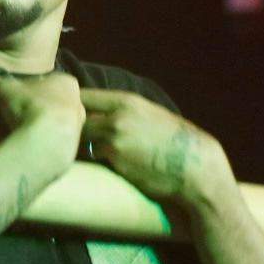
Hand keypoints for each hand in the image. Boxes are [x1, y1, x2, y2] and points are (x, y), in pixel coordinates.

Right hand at [0, 70, 84, 175]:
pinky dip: (20, 143)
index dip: (10, 92)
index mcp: (65, 83)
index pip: (34, 83)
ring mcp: (73, 129)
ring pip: (34, 125)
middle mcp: (74, 104)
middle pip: (33, 106)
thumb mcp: (1, 87)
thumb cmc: (28, 105)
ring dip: (9, 129)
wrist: (46, 143)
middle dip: (5, 113)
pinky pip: (39, 142)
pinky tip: (2, 147)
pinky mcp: (67, 150)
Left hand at [81, 88, 224, 204]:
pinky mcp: (114, 163)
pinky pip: (97, 159)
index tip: (67, 110)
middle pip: (75, 118)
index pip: (83, 96)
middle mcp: (116, 118)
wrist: (196, 168)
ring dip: (85, 145)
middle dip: (72, 126)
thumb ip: (124, 110)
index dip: (72, 103)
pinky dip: (99, 161)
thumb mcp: (151, 113)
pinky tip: (109, 163)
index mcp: (126, 102)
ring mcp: (113, 141)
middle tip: (72, 133)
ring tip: (94, 149)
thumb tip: (98, 111)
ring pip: (84, 140)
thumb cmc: (175, 141)